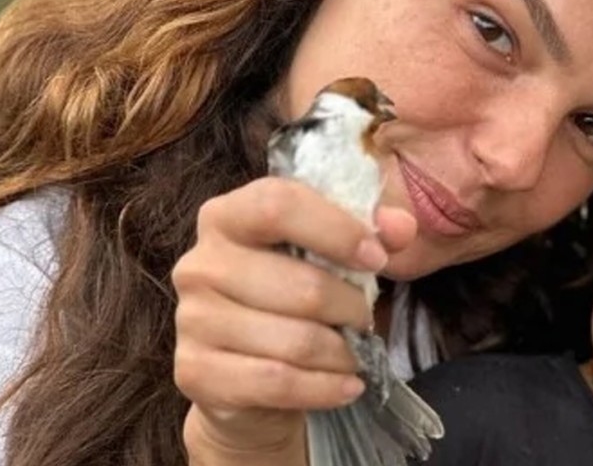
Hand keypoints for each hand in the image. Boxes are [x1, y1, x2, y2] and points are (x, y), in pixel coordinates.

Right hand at [172, 177, 415, 462]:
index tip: (377, 258)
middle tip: (365, 318)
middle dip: (351, 306)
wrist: (246, 374)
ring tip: (356, 353)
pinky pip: (277, 382)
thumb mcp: (333, 254)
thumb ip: (371, 230)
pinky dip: (325, 387)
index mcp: (227, 216)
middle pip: (301, 284)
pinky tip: (348, 385)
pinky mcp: (195, 372)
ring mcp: (192, 320)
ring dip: (342, 352)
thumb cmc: (292, 297)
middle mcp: (200, 264)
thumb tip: (401, 227)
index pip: (278, 204)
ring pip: (295, 340)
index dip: (337, 230)